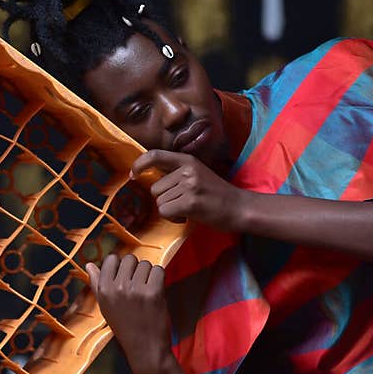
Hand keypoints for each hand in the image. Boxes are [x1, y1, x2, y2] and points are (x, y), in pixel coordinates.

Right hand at [85, 254, 175, 373]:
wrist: (145, 348)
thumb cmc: (125, 327)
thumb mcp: (105, 307)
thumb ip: (97, 284)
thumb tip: (89, 266)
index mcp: (104, 290)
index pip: (111, 259)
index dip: (121, 266)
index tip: (126, 278)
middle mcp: (117, 288)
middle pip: (130, 259)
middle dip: (136, 269)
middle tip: (138, 286)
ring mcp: (136, 290)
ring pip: (145, 264)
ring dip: (148, 275)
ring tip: (146, 292)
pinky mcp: (153, 293)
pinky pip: (158, 270)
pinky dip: (159, 279)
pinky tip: (155, 292)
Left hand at [131, 149, 246, 231]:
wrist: (240, 207)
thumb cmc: (216, 195)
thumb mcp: (197, 175)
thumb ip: (176, 174)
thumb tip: (149, 176)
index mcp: (188, 161)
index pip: (155, 155)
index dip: (140, 164)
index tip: (133, 174)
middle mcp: (187, 170)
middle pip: (155, 188)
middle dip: (165, 199)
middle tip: (184, 203)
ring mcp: (189, 185)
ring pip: (159, 202)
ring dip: (170, 210)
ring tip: (188, 209)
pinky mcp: (190, 202)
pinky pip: (165, 212)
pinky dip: (172, 218)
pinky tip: (187, 216)